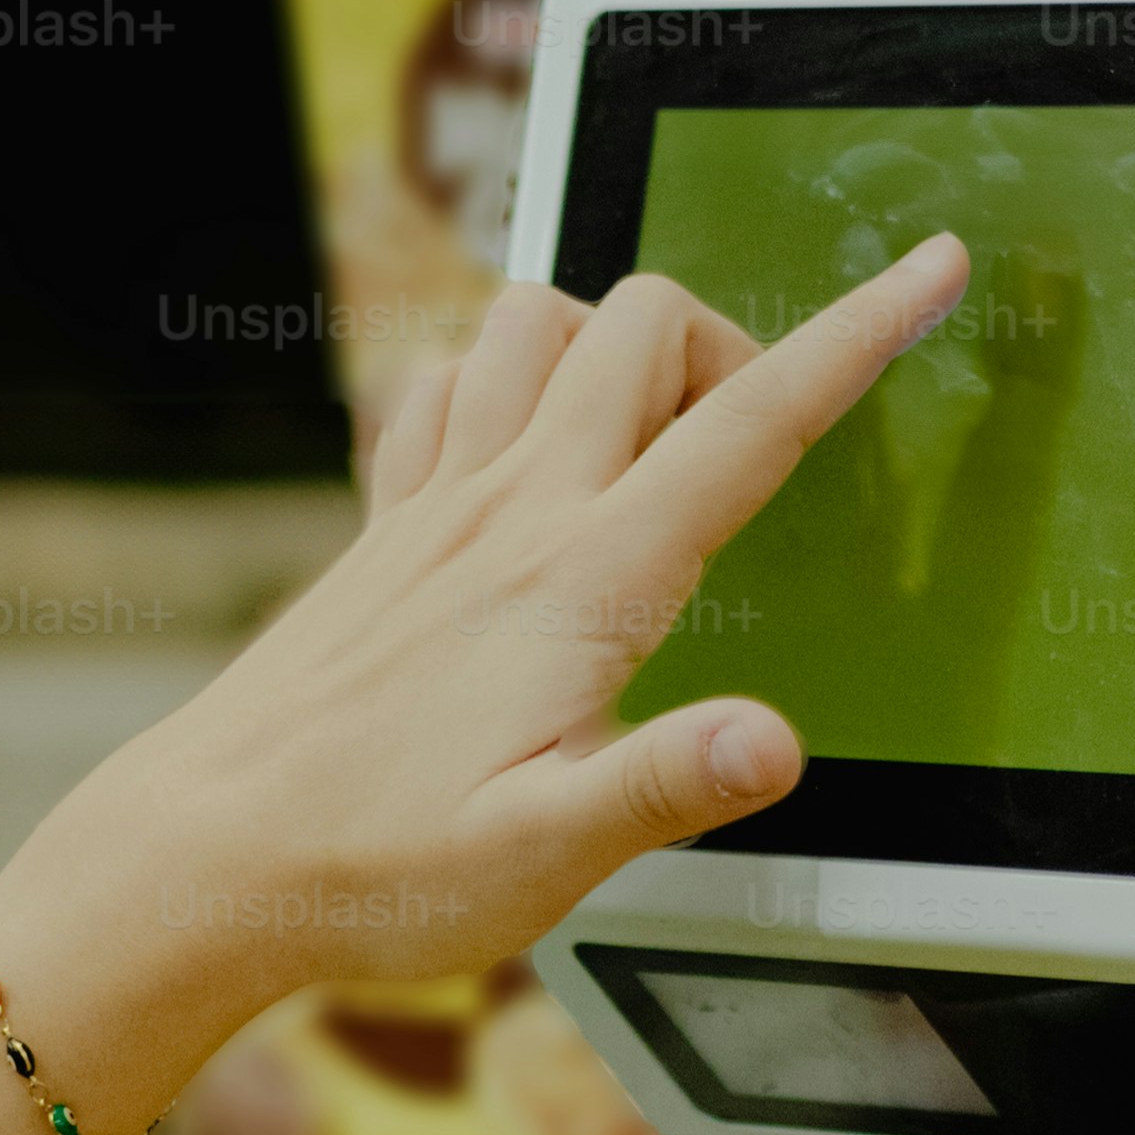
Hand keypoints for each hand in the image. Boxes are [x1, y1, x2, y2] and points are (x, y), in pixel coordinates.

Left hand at [0, 242, 970, 1134]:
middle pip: (646, 325)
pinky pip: (446, 384)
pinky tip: (518, 454)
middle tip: (756, 446)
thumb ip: (670, 786)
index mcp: (584, 579)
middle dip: (731, 341)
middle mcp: (510, 512)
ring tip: (649, 441)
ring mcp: (436, 507)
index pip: (749, 425)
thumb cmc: (369, 865)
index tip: (933, 270)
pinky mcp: (384, 528)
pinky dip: (500, 378)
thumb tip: (778, 742)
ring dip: (610, 339)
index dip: (856, 338)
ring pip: (537, 320)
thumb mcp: (545, 856)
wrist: (200, 856)